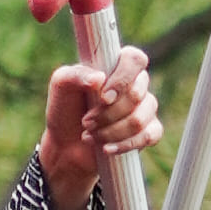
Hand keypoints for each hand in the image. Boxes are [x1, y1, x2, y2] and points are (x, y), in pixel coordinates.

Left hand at [38, 47, 159, 209]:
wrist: (66, 151)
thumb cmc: (62, 116)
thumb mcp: (59, 89)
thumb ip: (73, 75)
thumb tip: (96, 77)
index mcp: (115, 68)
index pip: (136, 58)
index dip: (123, 76)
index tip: (100, 94)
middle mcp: (134, 86)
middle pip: (141, 91)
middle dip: (111, 111)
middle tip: (88, 121)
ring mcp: (144, 110)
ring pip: (145, 116)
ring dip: (113, 130)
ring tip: (91, 136)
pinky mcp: (147, 134)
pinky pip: (151, 136)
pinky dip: (126, 144)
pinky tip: (107, 149)